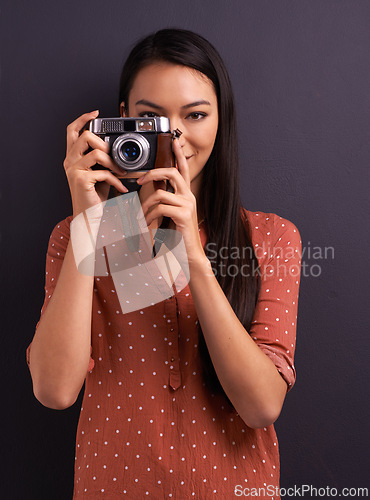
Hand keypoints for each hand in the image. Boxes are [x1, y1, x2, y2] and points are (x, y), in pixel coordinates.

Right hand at [63, 110, 127, 217]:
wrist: (89, 216)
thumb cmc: (95, 195)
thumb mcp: (98, 172)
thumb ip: (101, 158)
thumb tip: (114, 146)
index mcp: (72, 157)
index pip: (72, 130)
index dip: (83, 119)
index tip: (95, 113)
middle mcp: (69, 161)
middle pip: (86, 136)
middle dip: (104, 143)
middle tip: (113, 155)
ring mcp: (73, 170)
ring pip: (97, 154)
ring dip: (113, 163)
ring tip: (121, 173)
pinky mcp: (82, 180)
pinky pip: (104, 173)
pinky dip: (116, 181)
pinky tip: (122, 188)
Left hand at [137, 138, 204, 261]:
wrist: (189, 253)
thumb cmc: (178, 235)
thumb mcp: (170, 215)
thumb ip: (164, 203)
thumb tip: (151, 195)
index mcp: (186, 194)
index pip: (183, 169)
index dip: (178, 155)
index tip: (173, 141)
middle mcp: (189, 196)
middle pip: (172, 173)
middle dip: (153, 173)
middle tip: (140, 180)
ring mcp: (187, 205)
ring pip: (161, 194)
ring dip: (146, 205)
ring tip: (142, 216)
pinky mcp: (183, 214)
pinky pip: (160, 208)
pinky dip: (150, 216)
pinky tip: (148, 224)